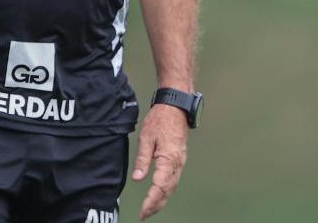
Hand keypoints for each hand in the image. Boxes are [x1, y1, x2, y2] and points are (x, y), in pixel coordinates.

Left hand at [131, 103, 189, 219]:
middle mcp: (177, 163)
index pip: (160, 186)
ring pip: (172, 186)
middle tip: (145, 214)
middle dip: (156, 204)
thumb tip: (138, 178)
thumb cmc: (160, 119)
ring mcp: (180, 161)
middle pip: (168, 190)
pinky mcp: (180, 159)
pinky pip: (174, 179)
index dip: (151, 200)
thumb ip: (142, 159)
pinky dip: (167, 190)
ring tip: (150, 208)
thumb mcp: (146, 137)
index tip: (143, 211)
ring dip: (162, 199)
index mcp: (168, 159)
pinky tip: (160, 194)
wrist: (176, 106)